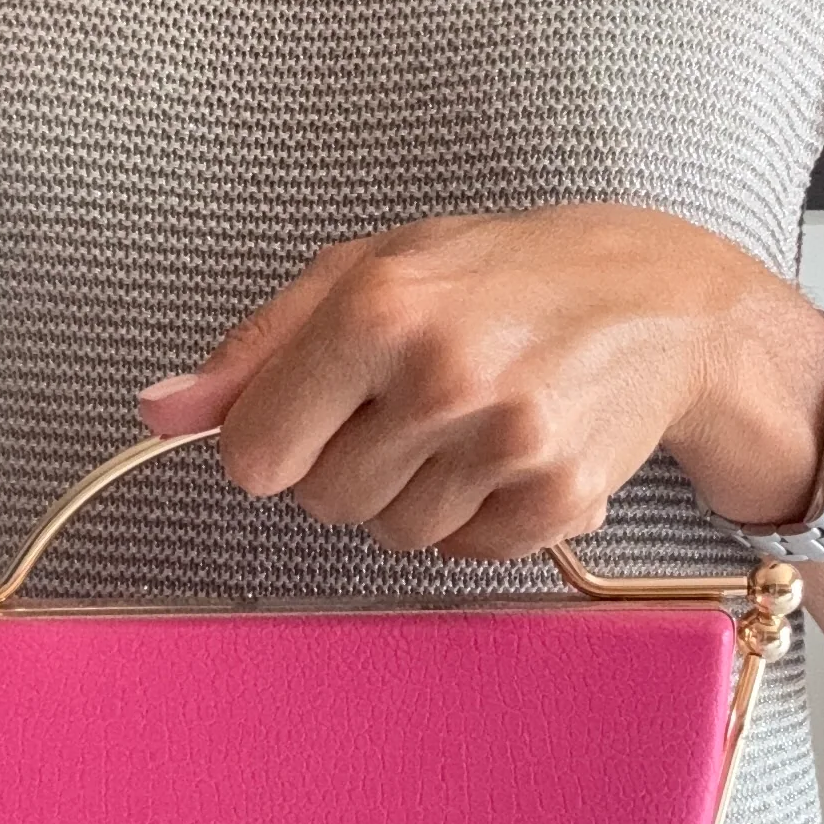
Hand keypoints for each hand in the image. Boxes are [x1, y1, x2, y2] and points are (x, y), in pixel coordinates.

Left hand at [137, 202, 823, 560]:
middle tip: (407, 405)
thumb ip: (256, 347)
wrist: (664, 300)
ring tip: (465, 423)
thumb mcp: (370, 271)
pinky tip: (509, 454)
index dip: (273, 442)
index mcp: (376, 309)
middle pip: (322, 501)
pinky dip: (476, 517)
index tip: (309, 415)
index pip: (255, 453)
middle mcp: (441, 377)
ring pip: (391, 533)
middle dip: (347, 464)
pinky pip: (465, 552)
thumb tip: (159, 413)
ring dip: (412, 493)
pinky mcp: (558, 498)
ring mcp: (507, 443)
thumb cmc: (502, 275)